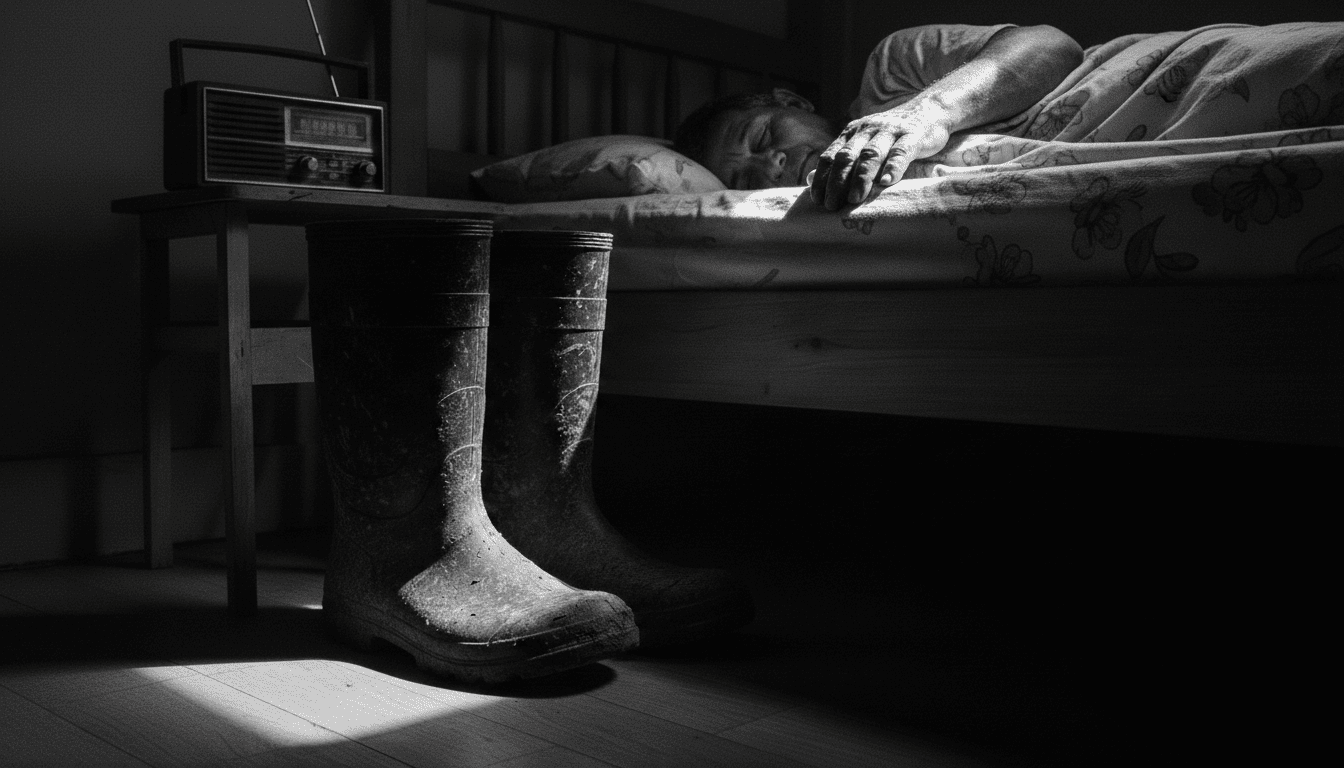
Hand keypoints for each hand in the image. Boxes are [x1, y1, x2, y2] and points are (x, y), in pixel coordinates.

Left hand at [808, 103, 952, 209]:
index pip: (830, 156)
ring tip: (854, 199)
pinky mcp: (913, 136)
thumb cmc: (892, 135)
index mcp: (852, 133)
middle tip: (832, 205)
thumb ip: (839, 160)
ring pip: (871, 154)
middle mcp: (867, 130)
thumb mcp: (863, 143)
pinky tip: (886, 182)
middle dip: (837, 182)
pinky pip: (901, 152)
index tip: (817, 200)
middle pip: (847, 156)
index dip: (822, 178)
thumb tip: (810, 179)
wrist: (929, 110)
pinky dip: (893, 167)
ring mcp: (890, 131)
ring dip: (860, 178)